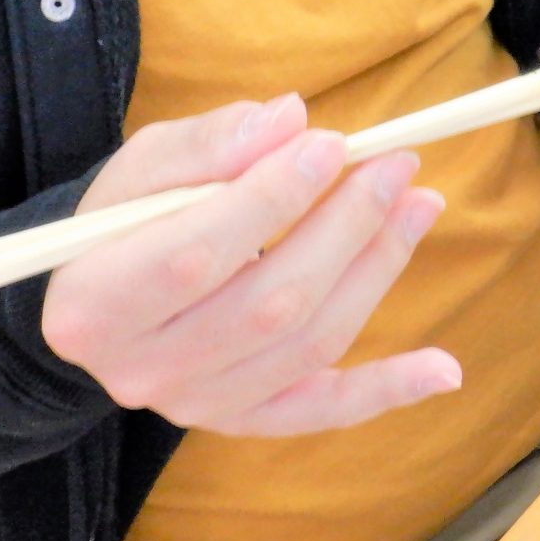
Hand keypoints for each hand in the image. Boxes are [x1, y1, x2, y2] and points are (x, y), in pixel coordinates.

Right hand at [42, 95, 454, 435]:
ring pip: (308, 345)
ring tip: (421, 203)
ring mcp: (196, 404)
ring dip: (376, 270)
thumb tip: (290, 119)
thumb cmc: (124, 219)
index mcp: (94, 304)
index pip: (198, 253)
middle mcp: (142, 370)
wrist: (102, 299)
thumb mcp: (143, 166)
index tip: (331, 144)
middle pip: (268, 304)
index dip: (273, 198)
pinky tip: (445, 368)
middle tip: (394, 164)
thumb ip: (210, 143)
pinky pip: (323, 411)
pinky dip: (387, 391)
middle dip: (345, 226)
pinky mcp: (242, 420)